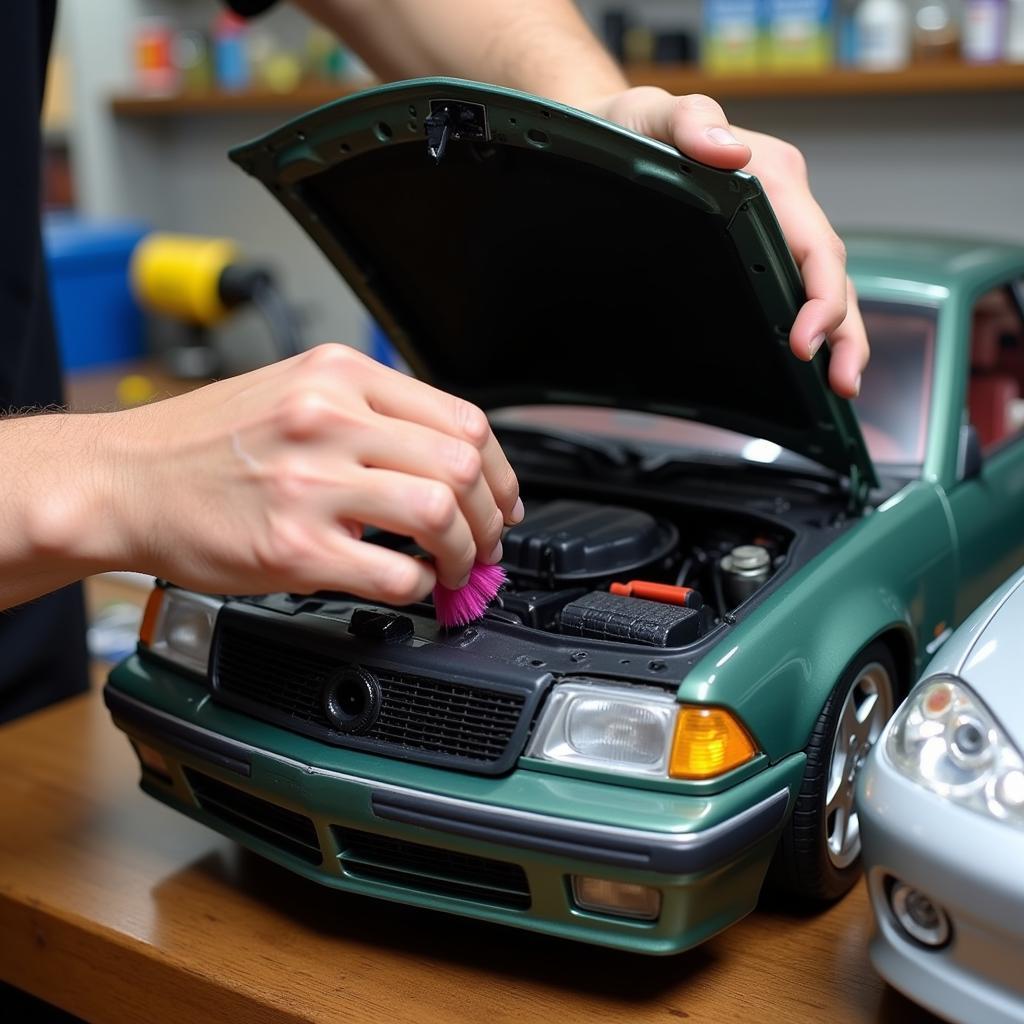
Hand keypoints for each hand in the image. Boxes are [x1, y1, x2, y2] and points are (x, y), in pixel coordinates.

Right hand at [93, 345, 521, 601]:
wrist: (124, 480)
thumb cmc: (204, 444)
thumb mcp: (293, 391)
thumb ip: (370, 414)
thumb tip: (448, 460)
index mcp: (338, 376)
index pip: (461, 418)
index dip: (499, 470)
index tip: (501, 500)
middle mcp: (328, 418)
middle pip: (461, 465)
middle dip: (491, 517)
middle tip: (486, 543)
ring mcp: (310, 483)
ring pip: (438, 514)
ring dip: (464, 554)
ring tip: (453, 568)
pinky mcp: (292, 547)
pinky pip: (392, 573)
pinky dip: (417, 586)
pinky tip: (406, 584)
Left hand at [583, 87, 866, 397]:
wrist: (613, 132)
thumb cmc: (633, 127)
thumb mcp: (651, 115)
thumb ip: (690, 122)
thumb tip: (729, 152)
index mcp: (771, 175)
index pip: (814, 245)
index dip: (821, 297)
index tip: (804, 340)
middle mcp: (783, 202)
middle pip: (830, 273)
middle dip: (842, 331)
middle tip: (842, 383)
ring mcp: (774, 226)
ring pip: (820, 286)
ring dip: (839, 336)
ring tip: (841, 384)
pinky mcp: (758, 245)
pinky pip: (793, 285)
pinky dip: (812, 323)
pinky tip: (809, 358)